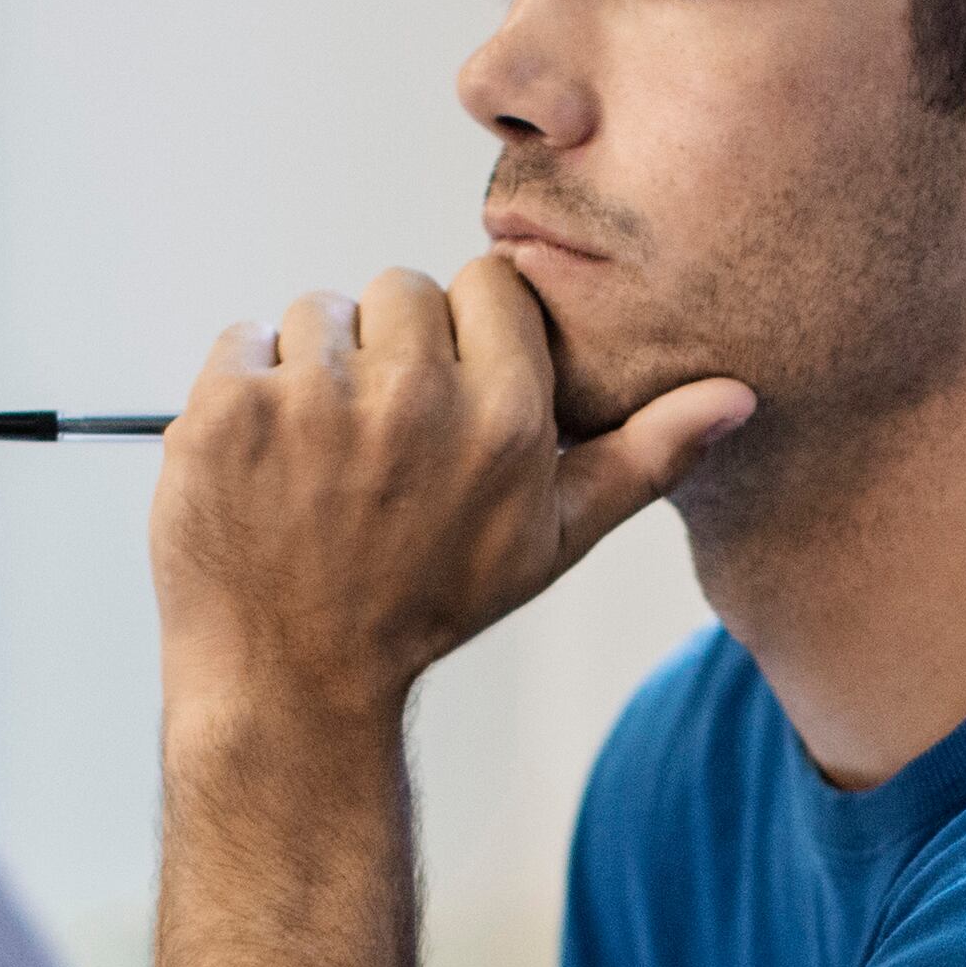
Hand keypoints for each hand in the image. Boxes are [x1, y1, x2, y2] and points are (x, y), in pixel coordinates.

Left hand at [148, 260, 750, 733]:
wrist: (293, 682)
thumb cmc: (428, 607)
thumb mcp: (550, 540)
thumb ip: (643, 457)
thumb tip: (737, 396)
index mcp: (506, 420)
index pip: (489, 284)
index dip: (467, 338)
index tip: (447, 401)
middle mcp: (415, 399)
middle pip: (402, 286)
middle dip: (388, 351)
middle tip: (376, 447)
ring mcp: (314, 401)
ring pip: (320, 310)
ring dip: (314, 370)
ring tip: (318, 463)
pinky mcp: (228, 408)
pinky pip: (244, 337)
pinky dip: (244, 389)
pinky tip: (263, 465)